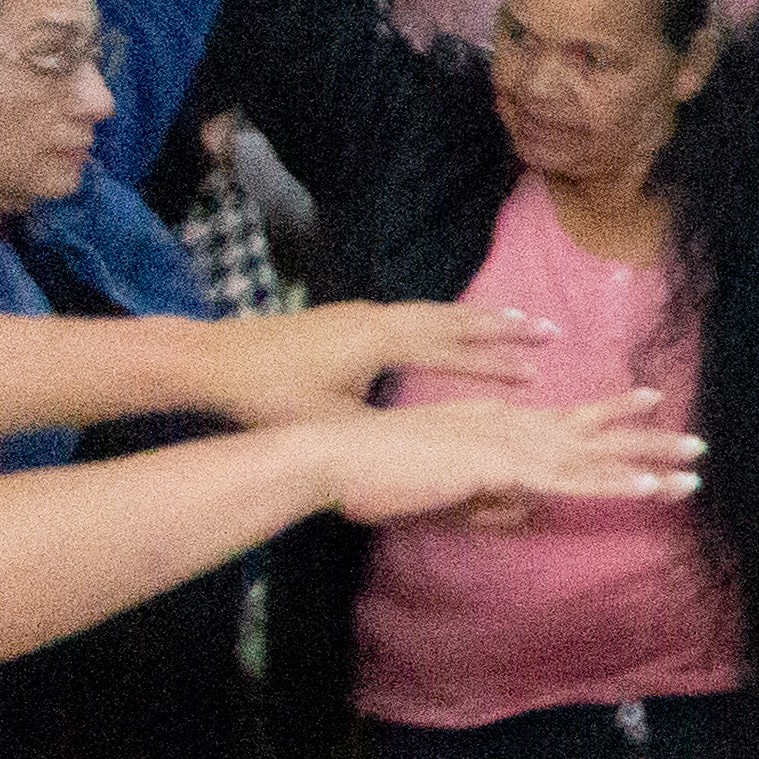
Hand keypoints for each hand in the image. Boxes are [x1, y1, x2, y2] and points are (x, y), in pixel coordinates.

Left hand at [218, 300, 552, 418]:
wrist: (209, 359)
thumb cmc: (267, 396)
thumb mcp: (331, 423)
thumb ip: (383, 431)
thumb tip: (428, 447)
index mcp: (379, 342)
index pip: (451, 352)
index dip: (495, 365)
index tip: (537, 373)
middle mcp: (377, 318)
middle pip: (454, 319)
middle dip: (503, 327)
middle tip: (549, 330)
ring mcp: (360, 313)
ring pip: (433, 311)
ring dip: (477, 318)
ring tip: (515, 320)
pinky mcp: (346, 316)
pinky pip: (413, 313)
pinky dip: (447, 318)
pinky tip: (452, 326)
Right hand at [298, 388, 699, 527]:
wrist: (333, 459)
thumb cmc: (379, 478)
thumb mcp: (448, 497)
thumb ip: (492, 505)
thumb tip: (530, 515)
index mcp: (495, 424)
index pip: (566, 420)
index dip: (612, 415)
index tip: (653, 403)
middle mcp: (508, 423)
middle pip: (591, 432)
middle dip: (647, 440)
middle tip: (699, 446)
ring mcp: (506, 441)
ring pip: (591, 454)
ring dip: (645, 461)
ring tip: (693, 467)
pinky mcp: (497, 464)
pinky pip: (566, 476)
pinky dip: (609, 481)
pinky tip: (647, 487)